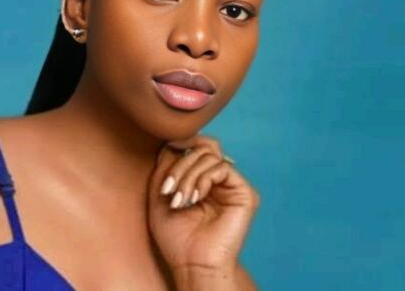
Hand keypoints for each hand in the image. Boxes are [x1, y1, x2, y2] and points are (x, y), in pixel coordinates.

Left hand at [147, 134, 259, 283]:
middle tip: (168, 190)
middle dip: (179, 165)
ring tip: (179, 200)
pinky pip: (222, 167)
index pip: (193, 146)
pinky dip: (203, 179)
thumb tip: (173, 140)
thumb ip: (166, 166)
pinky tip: (195, 198)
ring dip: (187, 176)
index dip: (179, 145)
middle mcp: (218, 179)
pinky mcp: (245, 193)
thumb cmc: (175, 235)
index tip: (165, 152)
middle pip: (200, 147)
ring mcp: (232, 185)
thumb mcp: (160, 194)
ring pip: (208, 155)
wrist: (191, 263)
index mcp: (200, 178)